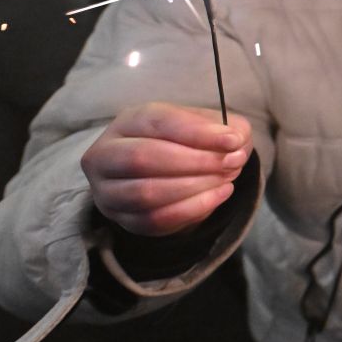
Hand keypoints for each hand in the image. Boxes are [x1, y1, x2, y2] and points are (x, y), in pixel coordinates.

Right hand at [82, 103, 251, 236]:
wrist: (165, 173)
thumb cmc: (185, 142)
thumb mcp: (206, 124)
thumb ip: (226, 126)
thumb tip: (235, 139)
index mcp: (129, 121)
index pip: (157, 122)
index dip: (197, 132)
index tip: (232, 140)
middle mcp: (106, 154)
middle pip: (143, 158)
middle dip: (195, 162)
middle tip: (232, 163)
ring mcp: (107, 190)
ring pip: (145, 193)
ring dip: (194, 188)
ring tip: (226, 179)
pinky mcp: (120, 218)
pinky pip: (153, 220)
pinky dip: (191, 209)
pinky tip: (218, 195)